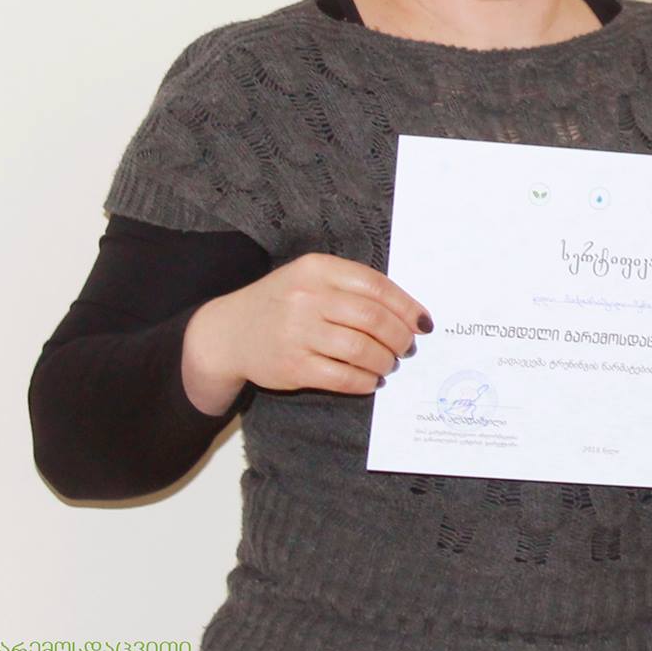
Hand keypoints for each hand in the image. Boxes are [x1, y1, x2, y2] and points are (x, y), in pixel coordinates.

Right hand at [182, 253, 431, 414]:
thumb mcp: (313, 279)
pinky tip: (370, 379)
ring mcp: (297, 333)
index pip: (376, 286)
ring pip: (361, 349)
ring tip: (389, 364)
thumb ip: (353, 287)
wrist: (228, 331)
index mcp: (318, 269)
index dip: (406, 307)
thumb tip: (407, 313)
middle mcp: (307, 298)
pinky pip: (342, 377)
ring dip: (384, 360)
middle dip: (400, 337)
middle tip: (407, 347)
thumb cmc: (283, 302)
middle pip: (373, 319)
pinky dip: (364, 381)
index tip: (423, 323)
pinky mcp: (292, 366)